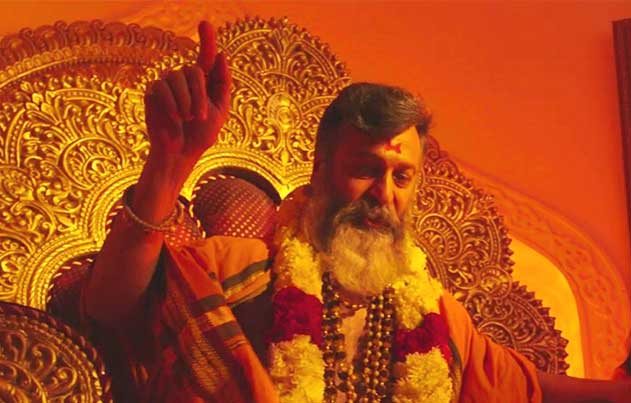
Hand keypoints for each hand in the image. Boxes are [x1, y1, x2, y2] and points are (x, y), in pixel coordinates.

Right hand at [144, 21, 230, 164]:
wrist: (181, 153)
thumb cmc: (201, 135)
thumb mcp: (220, 110)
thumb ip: (222, 84)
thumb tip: (221, 55)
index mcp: (203, 83)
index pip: (206, 56)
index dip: (207, 39)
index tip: (205, 23)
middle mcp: (184, 79)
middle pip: (194, 70)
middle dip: (200, 95)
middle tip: (200, 117)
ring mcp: (167, 84)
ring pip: (177, 77)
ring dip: (186, 102)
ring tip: (187, 119)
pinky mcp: (153, 92)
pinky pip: (162, 87)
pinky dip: (171, 104)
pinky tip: (174, 118)